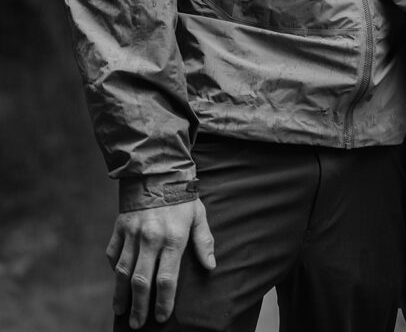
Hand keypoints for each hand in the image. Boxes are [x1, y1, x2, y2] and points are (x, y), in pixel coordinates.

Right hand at [106, 198, 214, 327]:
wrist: (157, 170)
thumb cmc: (182, 195)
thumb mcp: (198, 215)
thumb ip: (204, 241)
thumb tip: (210, 266)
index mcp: (173, 238)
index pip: (167, 279)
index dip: (164, 301)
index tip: (162, 316)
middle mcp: (150, 239)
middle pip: (141, 282)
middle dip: (139, 307)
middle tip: (137, 324)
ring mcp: (132, 234)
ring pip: (123, 272)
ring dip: (121, 295)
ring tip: (121, 311)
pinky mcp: (120, 227)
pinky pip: (113, 254)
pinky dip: (114, 268)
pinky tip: (117, 280)